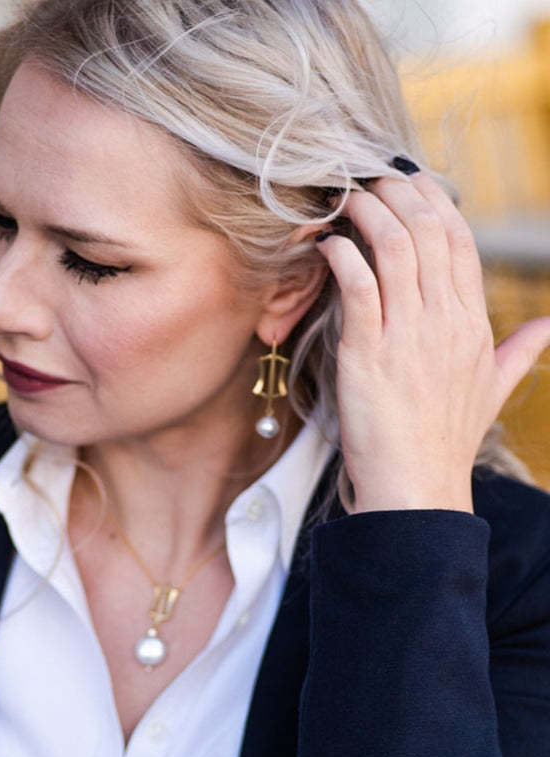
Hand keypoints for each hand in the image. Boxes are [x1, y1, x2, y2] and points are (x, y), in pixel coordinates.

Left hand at [315, 165, 549, 513]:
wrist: (417, 487)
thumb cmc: (445, 439)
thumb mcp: (492, 390)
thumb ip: (520, 352)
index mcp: (474, 322)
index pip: (460, 241)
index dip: (433, 202)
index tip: (408, 181)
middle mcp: (446, 319)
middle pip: (428, 232)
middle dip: (397, 193)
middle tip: (369, 177)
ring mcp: (409, 334)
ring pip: (394, 248)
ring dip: (367, 213)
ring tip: (344, 198)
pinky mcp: (369, 351)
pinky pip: (358, 285)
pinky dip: (341, 255)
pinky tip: (327, 243)